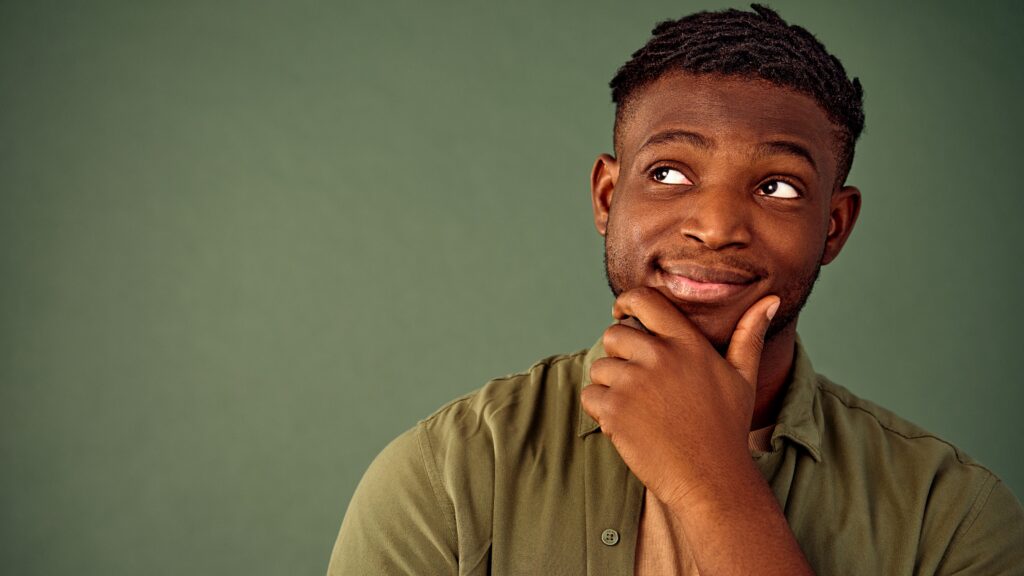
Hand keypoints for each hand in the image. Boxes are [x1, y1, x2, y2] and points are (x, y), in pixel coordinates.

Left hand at [580, 286, 779, 508]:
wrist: (710, 480)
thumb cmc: (726, 430)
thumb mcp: (742, 378)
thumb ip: (748, 336)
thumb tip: (772, 301)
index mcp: (688, 344)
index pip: (645, 300)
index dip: (626, 302)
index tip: (621, 313)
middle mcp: (660, 357)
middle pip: (614, 335)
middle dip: (618, 355)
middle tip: (636, 382)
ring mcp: (635, 382)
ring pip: (600, 368)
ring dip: (609, 386)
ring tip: (638, 409)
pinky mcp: (615, 409)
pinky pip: (590, 396)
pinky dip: (600, 410)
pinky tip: (627, 426)